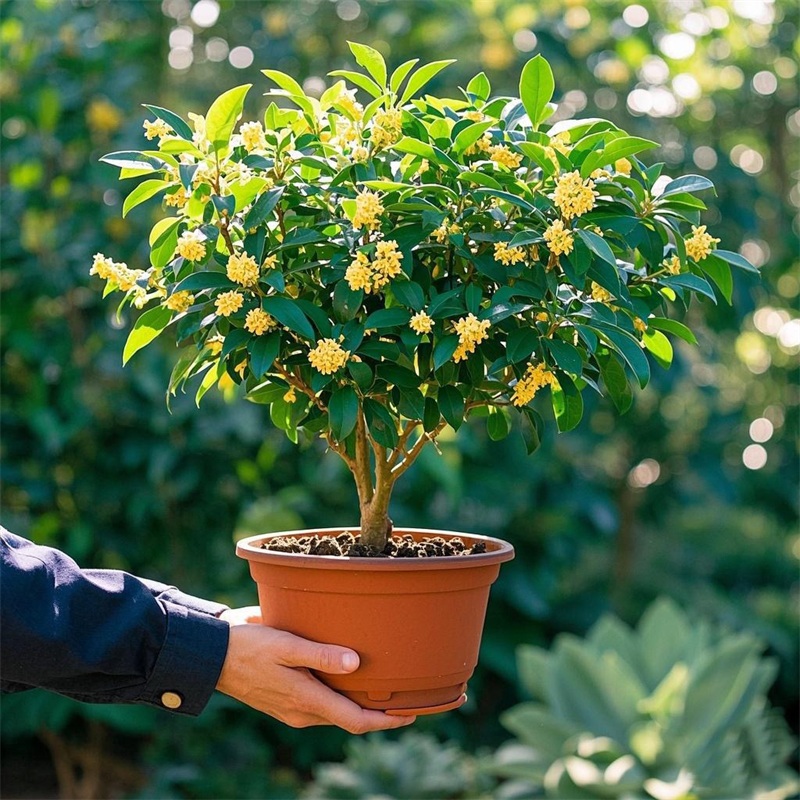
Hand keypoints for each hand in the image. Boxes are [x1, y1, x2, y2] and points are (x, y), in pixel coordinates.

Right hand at [216, 607, 415, 733]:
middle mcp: (303, 712)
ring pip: (336, 711)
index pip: (356, 721)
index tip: (412, 714)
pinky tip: (348, 675)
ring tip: (384, 684)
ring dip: (359, 702)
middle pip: (350, 719)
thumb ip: (320, 655)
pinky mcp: (285, 699)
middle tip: (406, 695)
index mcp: (306, 701)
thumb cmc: (249, 646)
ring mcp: (293, 708)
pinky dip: (340, 695)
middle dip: (378, 712)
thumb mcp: (286, 645)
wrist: (213, 656)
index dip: (386, 720)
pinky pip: (321, 702)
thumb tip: (355, 663)